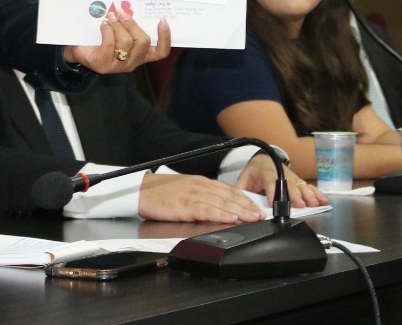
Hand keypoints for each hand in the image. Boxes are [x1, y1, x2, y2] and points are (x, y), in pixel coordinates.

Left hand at [63, 4, 170, 73]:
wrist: (80, 49)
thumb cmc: (102, 38)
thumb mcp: (120, 31)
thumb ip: (129, 25)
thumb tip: (131, 8)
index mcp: (141, 55)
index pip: (160, 52)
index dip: (165, 37)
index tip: (162, 20)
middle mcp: (133, 62)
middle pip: (143, 41)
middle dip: (132, 23)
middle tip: (121, 11)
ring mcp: (118, 66)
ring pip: (126, 42)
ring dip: (117, 25)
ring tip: (110, 17)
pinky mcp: (103, 66)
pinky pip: (110, 45)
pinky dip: (107, 31)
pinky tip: (103, 25)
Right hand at [137, 172, 266, 223]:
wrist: (140, 191)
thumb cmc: (160, 193)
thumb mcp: (185, 190)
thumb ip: (202, 197)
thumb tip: (218, 208)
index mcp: (201, 183)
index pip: (228, 190)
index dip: (244, 199)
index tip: (257, 208)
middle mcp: (200, 186)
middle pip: (229, 196)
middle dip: (247, 206)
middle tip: (261, 215)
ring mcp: (193, 195)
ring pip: (221, 203)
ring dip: (240, 211)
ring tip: (253, 218)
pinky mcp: (184, 205)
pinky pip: (206, 210)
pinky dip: (220, 214)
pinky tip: (230, 218)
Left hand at [234, 154, 328, 207]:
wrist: (265, 158)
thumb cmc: (255, 170)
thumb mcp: (244, 177)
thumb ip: (240, 190)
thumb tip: (235, 202)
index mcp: (267, 172)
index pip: (269, 182)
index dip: (271, 192)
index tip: (272, 203)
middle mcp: (282, 174)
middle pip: (290, 185)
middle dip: (295, 195)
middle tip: (300, 204)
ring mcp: (292, 178)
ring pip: (302, 186)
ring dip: (309, 195)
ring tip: (314, 203)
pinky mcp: (298, 182)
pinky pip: (309, 187)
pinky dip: (317, 194)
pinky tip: (324, 201)